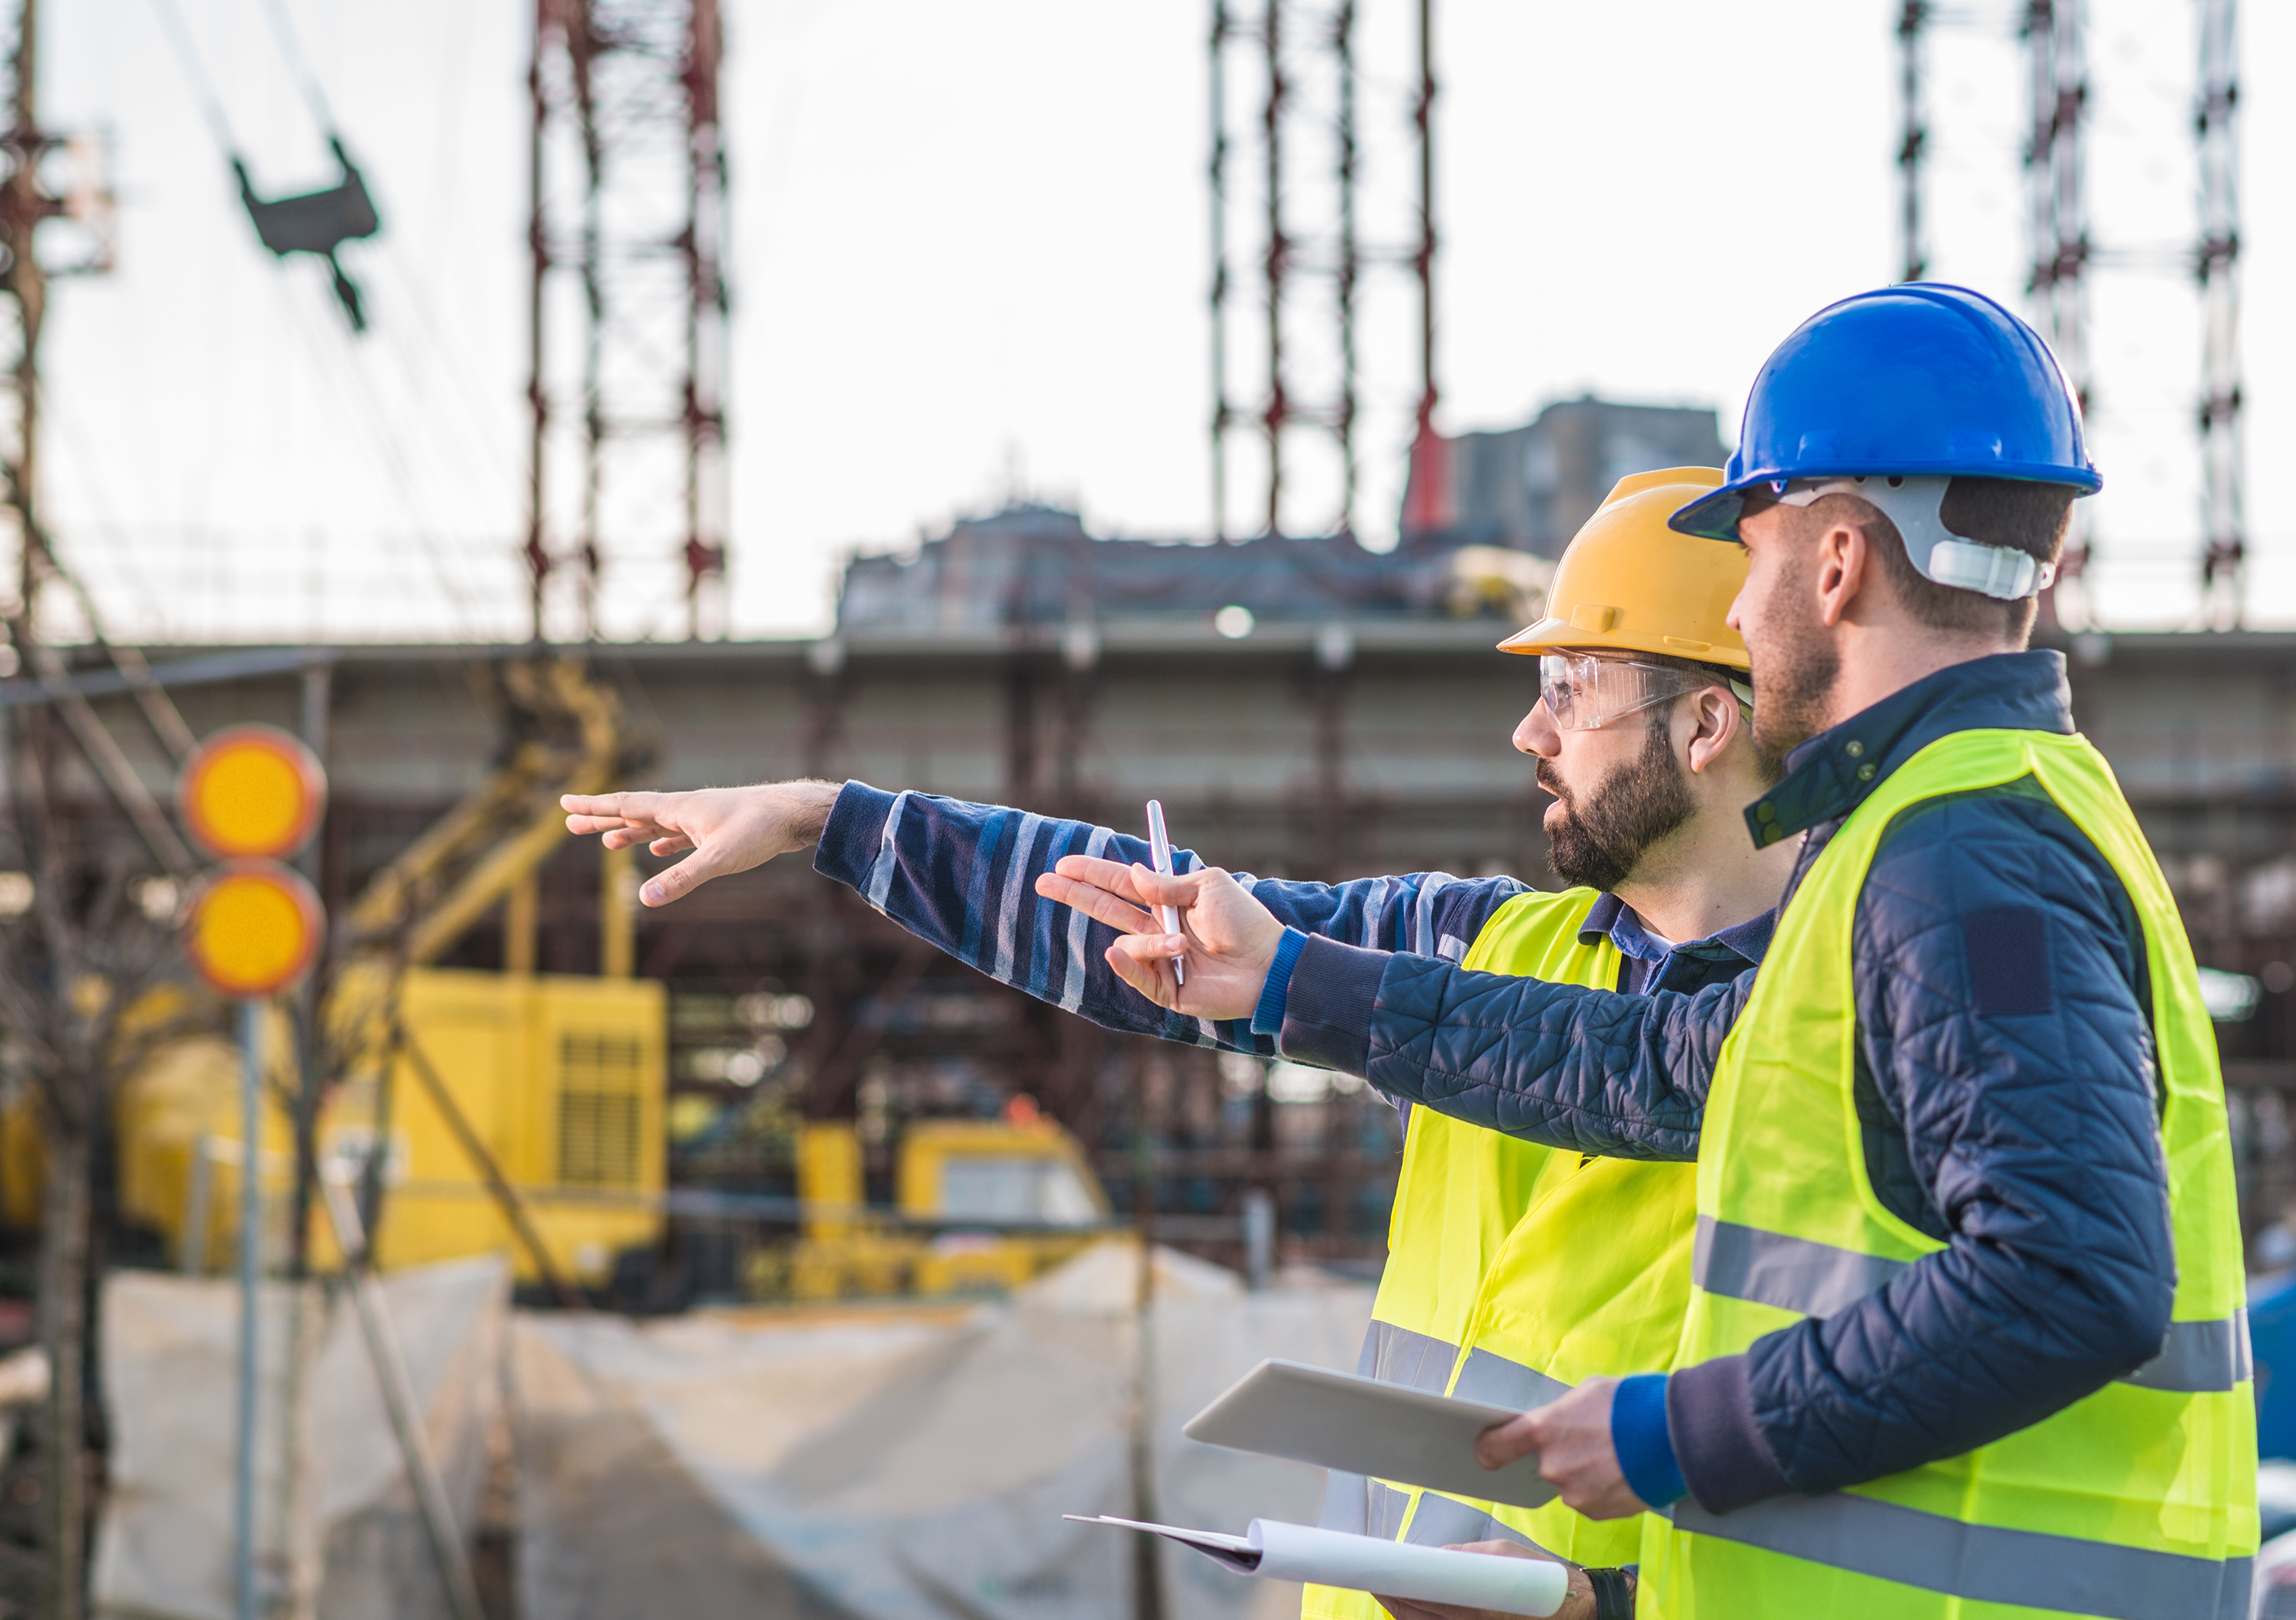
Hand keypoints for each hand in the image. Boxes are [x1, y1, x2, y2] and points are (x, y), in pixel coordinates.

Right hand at [561, 781, 840, 906]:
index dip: (595, 807)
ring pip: (656, 824)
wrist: (795, 814)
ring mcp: (701, 818)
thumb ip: (681, 879)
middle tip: (570, 823)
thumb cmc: (759, 830)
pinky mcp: (718, 829)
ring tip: (607, 842)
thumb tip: (643, 899)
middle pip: (635, 813)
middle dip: (602, 819)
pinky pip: (680, 835)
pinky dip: (663, 841)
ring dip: (630, 832)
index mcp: (679, 808)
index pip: (627, 805)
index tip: (565, 804)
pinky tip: (658, 849)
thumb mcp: (718, 859)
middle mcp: (685, 809)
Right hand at [1032, 855, 1283, 1021]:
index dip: (1093, 873)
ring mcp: (1159, 959)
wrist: (1268, 963)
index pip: (1120, 884)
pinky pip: (1136, 975)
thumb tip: (1131, 875)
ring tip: (1183, 944)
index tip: (1064, 863)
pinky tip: (1127, 952)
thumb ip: (1167, 883)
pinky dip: (1131, 963)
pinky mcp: (1165, 988)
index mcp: (1167, 900)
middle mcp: (1158, 927)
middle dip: (1076, 894)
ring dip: (1149, 941)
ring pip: (1127, 943)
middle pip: (1106, 908)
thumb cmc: (1245, 921)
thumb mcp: (1208, 887)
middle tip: (1044, 881)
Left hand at [1371, 1545, 1593, 1619]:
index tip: (1379, 1573)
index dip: (1397, 1586)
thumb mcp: (1504, 1553)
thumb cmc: (1539, 1578)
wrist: (1573, 1609)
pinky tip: (1413, 1609)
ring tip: (1389, 1593)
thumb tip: (1433, 1555)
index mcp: (1478, 1605)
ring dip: (1404, 1611)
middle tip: (1376, 1580)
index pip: (1424, 1596)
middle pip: (1419, 1614)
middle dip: (1394, 1597)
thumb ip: (1465, 1555)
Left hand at [1475, 1377, 1645, 1520]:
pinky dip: (1602, 1489)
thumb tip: (1555, 1423)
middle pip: (1544, 1465)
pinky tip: (1622, 1471)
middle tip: (1591, 1440)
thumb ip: (1562, 1412)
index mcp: (1544, 1430)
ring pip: (1569, 1483)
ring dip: (1585, 1473)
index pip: (1496, 1446)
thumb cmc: (1633, 1405)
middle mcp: (1553, 1466)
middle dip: (1562, 1455)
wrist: (1677, 1438)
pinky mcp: (1597, 1512)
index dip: (1490, 1449)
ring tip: (1615, 1454)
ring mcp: (1575, 1493)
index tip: (1486, 1451)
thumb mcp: (1588, 1392)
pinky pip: (1589, 1500)